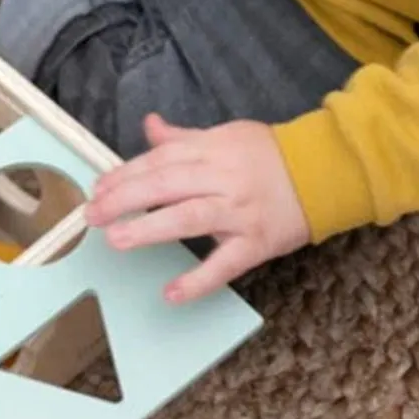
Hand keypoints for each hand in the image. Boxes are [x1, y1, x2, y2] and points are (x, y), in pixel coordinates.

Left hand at [85, 115, 310, 302]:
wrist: (325, 172)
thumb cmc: (267, 154)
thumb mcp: (225, 136)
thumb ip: (183, 138)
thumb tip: (149, 125)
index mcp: (211, 150)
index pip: (160, 160)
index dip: (126, 174)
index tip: (99, 188)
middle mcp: (222, 178)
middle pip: (167, 185)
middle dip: (125, 199)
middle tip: (93, 214)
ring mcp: (240, 212)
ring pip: (189, 218)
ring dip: (149, 229)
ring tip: (116, 240)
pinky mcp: (257, 243)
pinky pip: (225, 264)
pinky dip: (198, 280)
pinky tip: (171, 293)